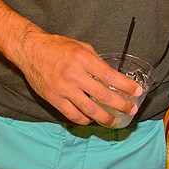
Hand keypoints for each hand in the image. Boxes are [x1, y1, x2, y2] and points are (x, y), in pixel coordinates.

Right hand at [13, 32, 141, 125]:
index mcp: (83, 59)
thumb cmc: (58, 47)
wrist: (31, 51)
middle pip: (103, 95)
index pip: (110, 76)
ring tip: (114, 121)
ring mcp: (63, 89)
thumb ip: (96, 61)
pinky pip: (72, 115)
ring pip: (89, 109)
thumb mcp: (81, 47)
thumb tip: (112, 76)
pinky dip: (84, 119)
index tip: (138, 92)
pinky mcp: (53, 99)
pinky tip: (92, 119)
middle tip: (131, 109)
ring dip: (105, 118)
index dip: (126, 86)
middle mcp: (74, 75)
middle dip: (121, 105)